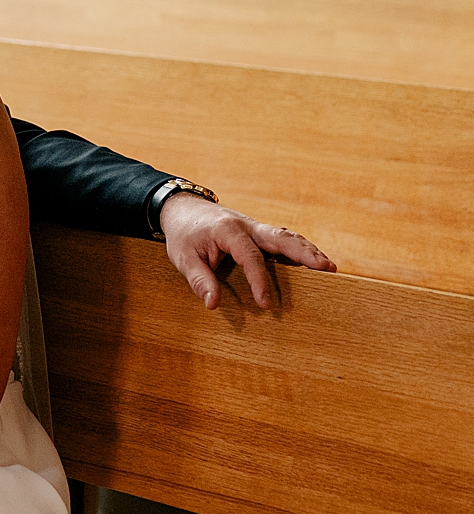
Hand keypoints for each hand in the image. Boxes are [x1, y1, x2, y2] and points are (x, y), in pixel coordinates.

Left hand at [158, 194, 336, 309]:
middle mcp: (248, 226)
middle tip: (327, 269)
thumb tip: (213, 304)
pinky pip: (284, 241)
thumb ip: (198, 280)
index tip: (267, 305)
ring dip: (309, 251)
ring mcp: (257, 228)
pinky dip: (301, 251)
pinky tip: (315, 264)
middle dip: (305, 254)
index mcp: (229, 230)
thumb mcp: (183, 257)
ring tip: (330, 268)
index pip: (250, 257)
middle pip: (282, 238)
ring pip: (288, 237)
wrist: (183, 208)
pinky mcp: (260, 233)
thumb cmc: (184, 234)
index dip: (260, 281)